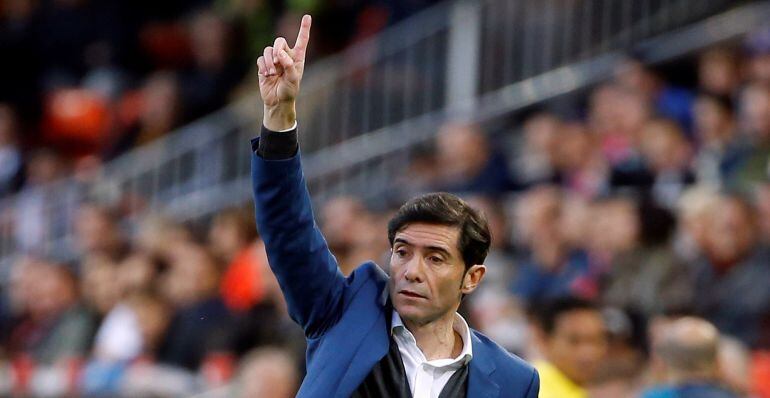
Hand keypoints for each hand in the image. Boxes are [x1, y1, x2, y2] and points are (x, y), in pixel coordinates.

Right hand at [258, 14, 310, 130]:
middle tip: (278, 61)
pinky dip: (263, 66)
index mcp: (297, 58)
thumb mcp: (293, 80)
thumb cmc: (289, 91)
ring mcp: (274, 60)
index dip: (304, 28)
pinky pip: (261, 59)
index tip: (307, 17)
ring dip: (269, 61)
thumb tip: (280, 54)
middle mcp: (286, 56)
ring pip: (268, 50)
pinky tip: (266, 75)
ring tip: (272, 73)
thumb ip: (289, 66)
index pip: (301, 40)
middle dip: (278, 49)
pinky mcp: (264, 65)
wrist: (277, 102)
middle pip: (279, 41)